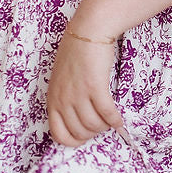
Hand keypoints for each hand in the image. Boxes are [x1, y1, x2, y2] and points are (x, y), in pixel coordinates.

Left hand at [47, 29, 123, 147]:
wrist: (87, 31)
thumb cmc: (76, 54)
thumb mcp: (62, 80)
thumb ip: (65, 99)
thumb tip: (78, 120)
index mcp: (52, 99)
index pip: (59, 135)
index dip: (74, 141)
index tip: (85, 136)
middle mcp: (63, 99)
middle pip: (80, 133)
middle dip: (93, 133)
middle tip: (101, 124)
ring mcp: (78, 94)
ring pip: (94, 126)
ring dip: (105, 126)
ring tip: (109, 119)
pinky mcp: (95, 87)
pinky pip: (107, 114)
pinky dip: (115, 120)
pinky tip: (119, 120)